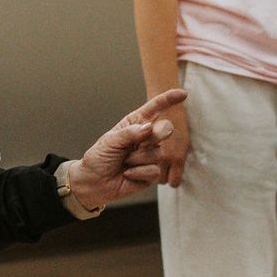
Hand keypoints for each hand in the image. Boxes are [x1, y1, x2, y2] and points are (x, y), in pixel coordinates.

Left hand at [68, 88, 188, 206]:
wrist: (93, 182)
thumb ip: (130, 133)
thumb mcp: (111, 140)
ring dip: (138, 159)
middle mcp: (146, 138)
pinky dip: (138, 172)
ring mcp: (150, 155)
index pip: (155, 108)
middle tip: (145, 140)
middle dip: (160, 133)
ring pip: (158, 153)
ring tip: (125, 162)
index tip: (183, 94)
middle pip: (165, 129)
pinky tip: (128, 174)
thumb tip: (149, 128)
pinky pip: (154, 170)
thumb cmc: (100, 157)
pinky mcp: (151, 173)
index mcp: (136, 123)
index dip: (169, 100)